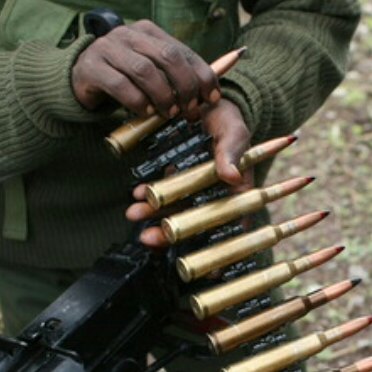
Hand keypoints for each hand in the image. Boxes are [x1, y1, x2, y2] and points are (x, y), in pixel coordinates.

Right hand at [71, 19, 220, 117]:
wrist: (80, 77)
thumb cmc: (124, 76)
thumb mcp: (151, 71)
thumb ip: (175, 76)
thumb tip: (211, 93)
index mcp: (148, 32)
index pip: (182, 51)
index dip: (202, 74)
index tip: (212, 97)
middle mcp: (128, 35)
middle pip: (167, 57)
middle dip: (185, 86)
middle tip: (189, 109)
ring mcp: (108, 48)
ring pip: (144, 70)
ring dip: (163, 95)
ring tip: (169, 112)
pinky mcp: (92, 67)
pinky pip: (120, 85)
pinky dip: (137, 101)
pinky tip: (145, 112)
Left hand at [125, 98, 252, 247]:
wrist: (205, 99)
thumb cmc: (228, 118)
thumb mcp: (233, 131)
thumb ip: (232, 152)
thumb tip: (230, 175)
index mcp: (238, 192)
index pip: (231, 227)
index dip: (219, 251)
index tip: (207, 271)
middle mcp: (215, 196)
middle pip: (194, 224)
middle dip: (170, 234)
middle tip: (148, 239)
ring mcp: (193, 189)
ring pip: (174, 212)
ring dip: (153, 217)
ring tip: (134, 215)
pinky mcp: (175, 177)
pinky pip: (162, 193)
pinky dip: (148, 197)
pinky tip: (135, 196)